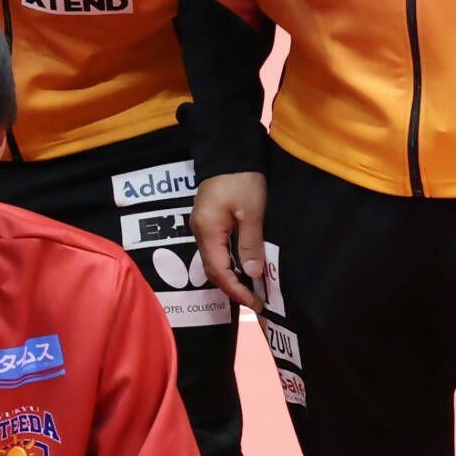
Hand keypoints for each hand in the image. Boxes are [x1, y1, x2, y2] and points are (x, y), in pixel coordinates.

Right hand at [192, 171, 267, 313]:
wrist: (229, 151)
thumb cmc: (242, 180)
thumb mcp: (251, 212)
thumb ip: (250, 244)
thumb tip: (252, 274)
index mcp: (208, 232)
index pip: (219, 272)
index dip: (237, 291)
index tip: (256, 303)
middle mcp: (199, 232)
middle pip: (212, 270)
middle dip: (232, 288)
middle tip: (256, 300)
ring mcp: (201, 226)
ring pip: (213, 261)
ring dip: (230, 277)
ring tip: (251, 288)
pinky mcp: (207, 221)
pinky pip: (215, 250)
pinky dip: (228, 264)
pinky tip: (242, 267)